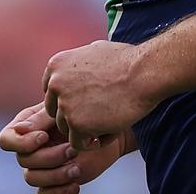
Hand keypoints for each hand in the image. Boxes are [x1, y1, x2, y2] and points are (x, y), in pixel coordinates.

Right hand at [0, 102, 125, 192]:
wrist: (106, 131)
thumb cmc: (84, 112)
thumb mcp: (63, 111)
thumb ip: (40, 119)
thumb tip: (18, 129)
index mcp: (26, 127)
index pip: (6, 140)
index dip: (21, 142)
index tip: (44, 137)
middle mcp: (29, 147)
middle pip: (23, 160)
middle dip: (49, 157)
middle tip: (73, 150)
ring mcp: (40, 166)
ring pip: (32, 178)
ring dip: (55, 175)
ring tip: (77, 169)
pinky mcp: (53, 181)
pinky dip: (59, 192)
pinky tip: (75, 185)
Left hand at [42, 40, 161, 150]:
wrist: (144, 73)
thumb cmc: (127, 61)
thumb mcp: (94, 51)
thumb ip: (77, 64)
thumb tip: (74, 68)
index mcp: (56, 66)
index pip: (51, 93)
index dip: (70, 101)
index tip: (89, 102)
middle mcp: (55, 83)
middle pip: (57, 112)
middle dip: (76, 117)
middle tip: (100, 115)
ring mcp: (64, 104)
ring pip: (67, 129)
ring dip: (85, 130)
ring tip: (109, 122)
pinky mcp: (77, 123)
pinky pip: (79, 143)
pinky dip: (94, 142)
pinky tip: (111, 131)